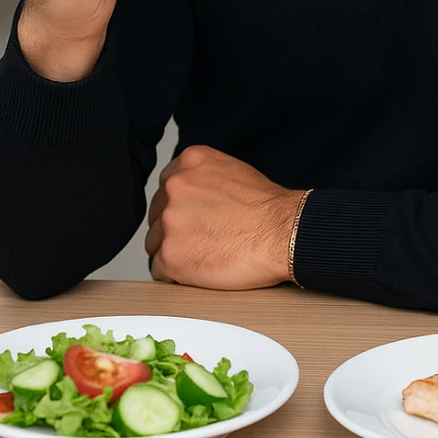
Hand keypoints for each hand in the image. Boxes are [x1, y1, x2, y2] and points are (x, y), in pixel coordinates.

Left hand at [145, 145, 307, 289]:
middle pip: (157, 216)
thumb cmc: (267, 209)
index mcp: (188, 163)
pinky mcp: (171, 255)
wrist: (283, 232)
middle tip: (204, 239)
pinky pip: (159, 270)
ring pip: (155, 244)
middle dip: (175, 230)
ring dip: (175, 252)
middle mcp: (174, 187)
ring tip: (206, 254)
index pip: (164, 189)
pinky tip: (201, 269)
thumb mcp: (231, 171)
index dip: (180, 208)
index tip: (193, 219)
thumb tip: (188, 196)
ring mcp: (169, 221)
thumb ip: (201, 178)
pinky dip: (177, 275)